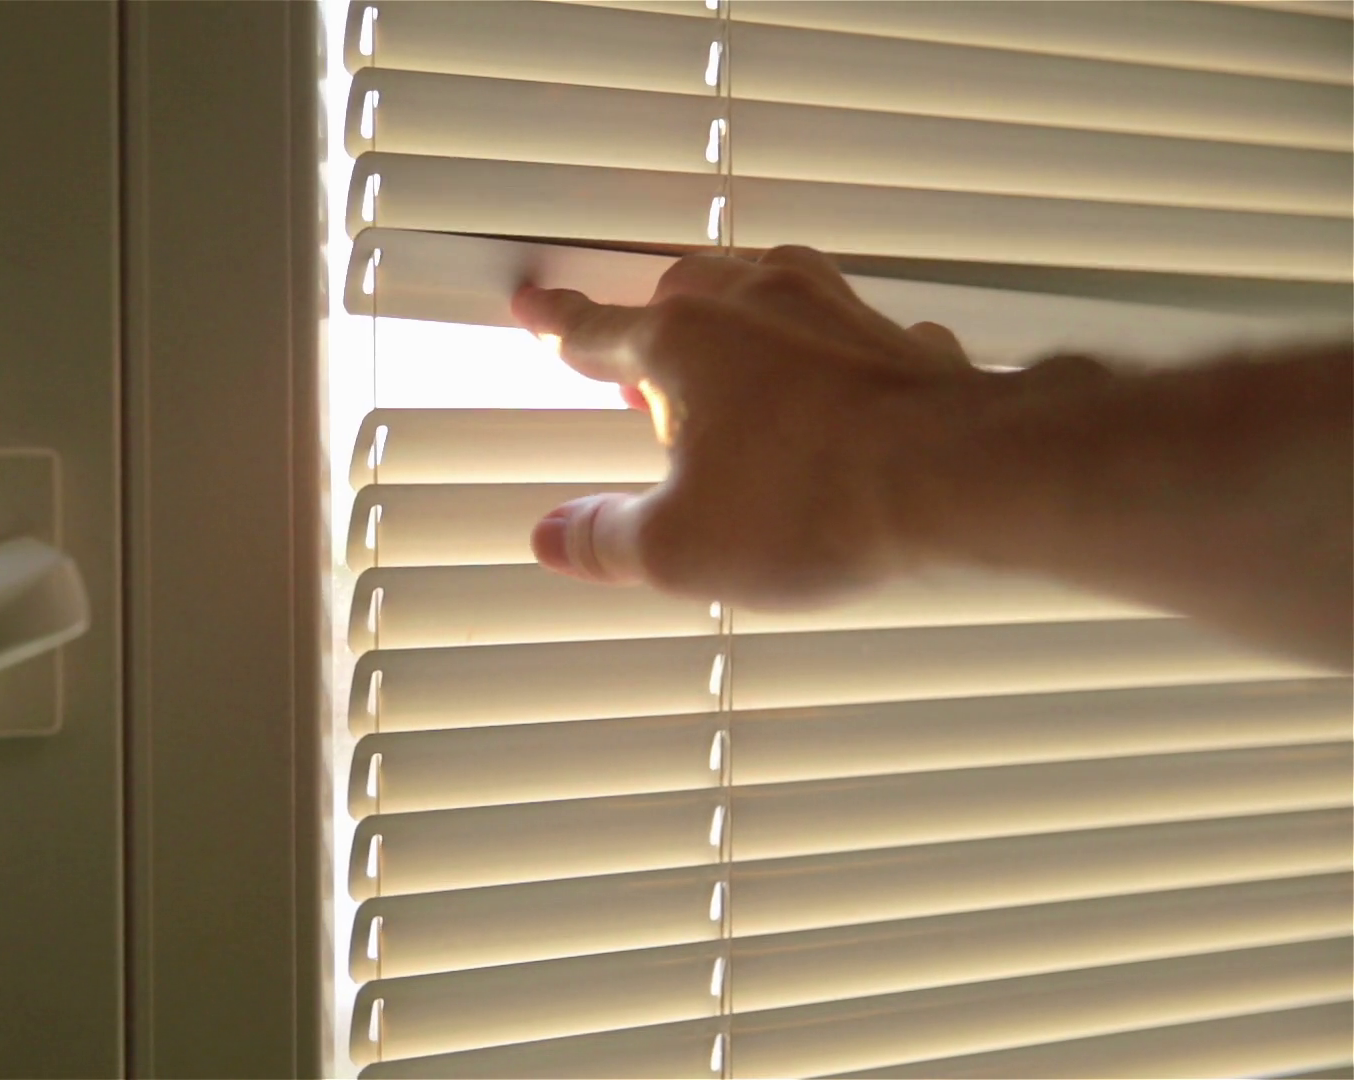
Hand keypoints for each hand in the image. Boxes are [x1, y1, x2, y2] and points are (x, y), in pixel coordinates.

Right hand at [513, 245, 989, 608]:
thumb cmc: (812, 500)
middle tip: (641, 373)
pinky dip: (831, 357)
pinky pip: (851, 335)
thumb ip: (608, 540)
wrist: (960, 477)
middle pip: (684, 292)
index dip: (558, 324)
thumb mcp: (681, 546)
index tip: (535, 306)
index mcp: (682, 341)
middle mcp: (754, 303)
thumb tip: (555, 536)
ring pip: (767, 290)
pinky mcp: (899, 342)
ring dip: (742, 322)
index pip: (597, 328)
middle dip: (656, 324)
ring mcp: (834, 312)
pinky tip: (839, 394)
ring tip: (735, 369)